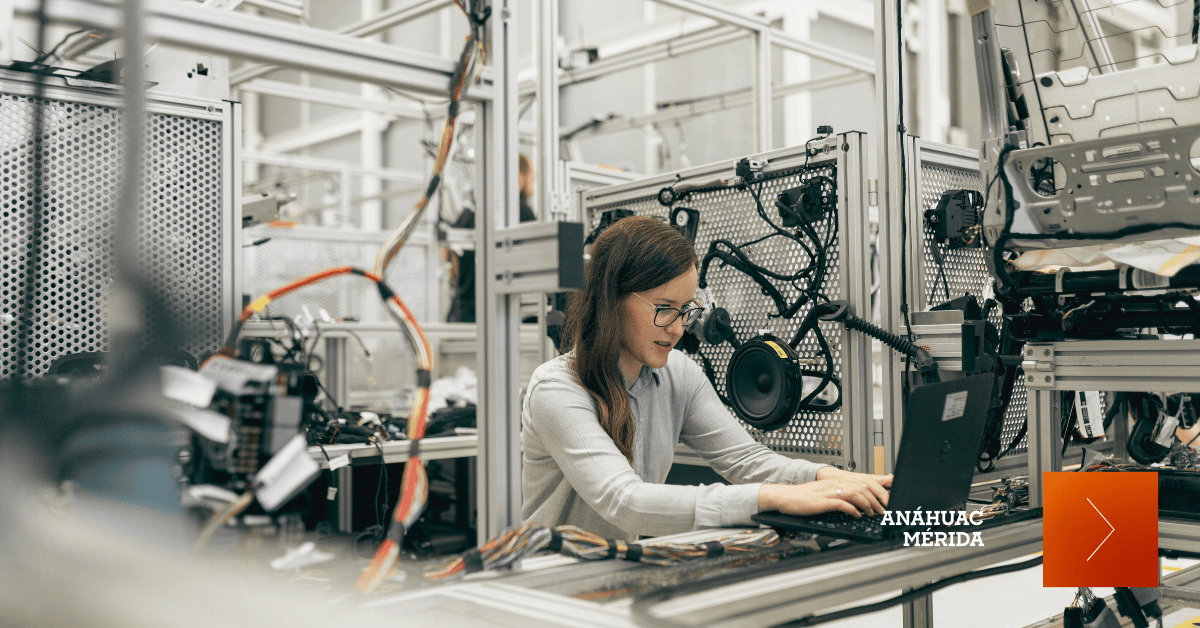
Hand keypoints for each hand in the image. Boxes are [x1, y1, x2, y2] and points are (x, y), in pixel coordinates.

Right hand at [759, 469, 892, 517]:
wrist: (786, 497)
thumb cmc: (805, 497)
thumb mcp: (825, 493)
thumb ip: (841, 495)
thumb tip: (857, 503)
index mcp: (837, 480)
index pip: (863, 482)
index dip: (877, 491)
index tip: (885, 502)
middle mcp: (835, 483)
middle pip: (863, 487)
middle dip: (877, 500)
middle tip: (882, 510)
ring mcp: (829, 492)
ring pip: (856, 494)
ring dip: (867, 505)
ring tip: (872, 513)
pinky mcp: (823, 501)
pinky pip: (842, 504)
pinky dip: (853, 510)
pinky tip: (857, 515)